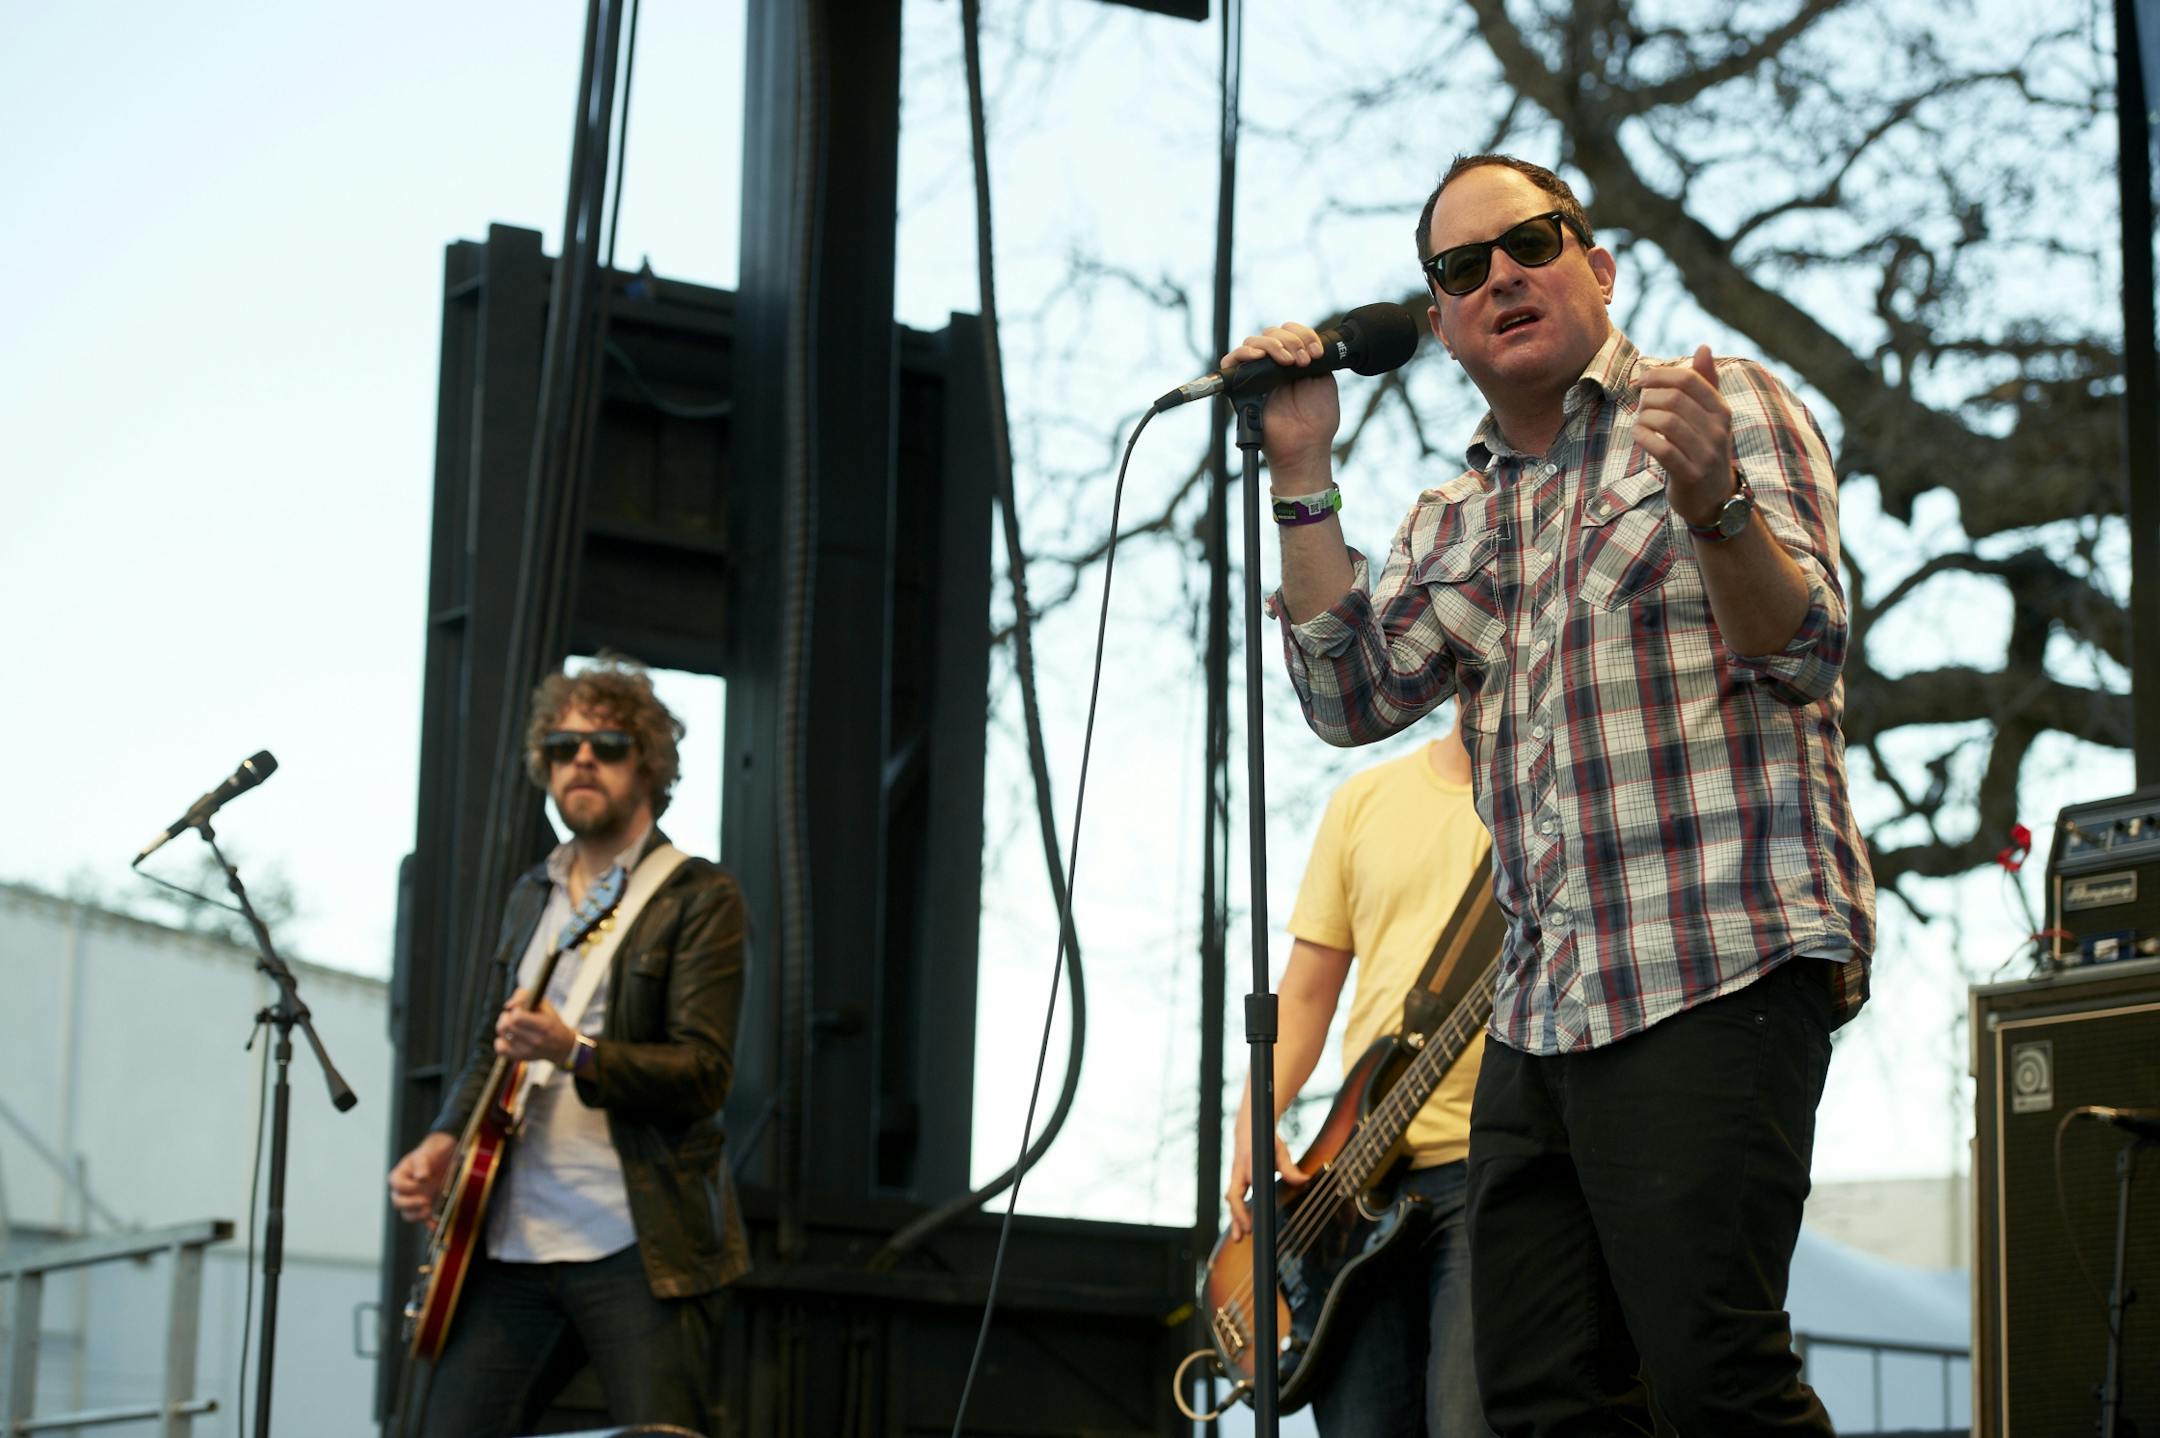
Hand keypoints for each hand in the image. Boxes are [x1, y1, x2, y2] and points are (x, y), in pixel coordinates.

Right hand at [388, 1131, 456, 1224]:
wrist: (450, 1156)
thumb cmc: (437, 1150)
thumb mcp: (432, 1147)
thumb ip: (423, 1160)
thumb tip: (420, 1177)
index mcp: (402, 1173)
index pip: (396, 1183)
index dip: (406, 1186)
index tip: (420, 1183)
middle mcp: (406, 1189)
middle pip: (398, 1202)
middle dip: (410, 1204)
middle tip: (425, 1201)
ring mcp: (416, 1199)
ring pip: (408, 1214)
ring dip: (416, 1216)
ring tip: (429, 1211)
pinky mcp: (428, 1207)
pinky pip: (425, 1220)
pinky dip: (429, 1224)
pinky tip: (436, 1226)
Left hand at [494, 989, 577, 1064]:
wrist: (561, 1045)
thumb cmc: (550, 1021)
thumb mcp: (544, 1004)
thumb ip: (526, 996)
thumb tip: (508, 1005)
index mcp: (543, 1025)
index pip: (517, 1017)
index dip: (515, 1010)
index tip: (520, 1009)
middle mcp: (535, 1040)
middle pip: (507, 1025)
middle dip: (506, 1017)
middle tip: (512, 1015)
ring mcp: (527, 1051)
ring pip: (502, 1035)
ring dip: (502, 1027)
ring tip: (510, 1025)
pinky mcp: (520, 1057)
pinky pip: (500, 1049)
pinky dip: (500, 1041)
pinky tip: (508, 1037)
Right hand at [1219, 322, 1341, 488]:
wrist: (1306, 445)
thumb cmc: (1317, 418)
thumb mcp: (1323, 379)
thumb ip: (1313, 357)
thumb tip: (1303, 340)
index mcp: (1293, 360)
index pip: (1290, 332)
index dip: (1303, 334)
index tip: (1316, 352)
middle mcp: (1273, 365)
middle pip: (1271, 333)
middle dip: (1291, 341)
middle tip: (1303, 361)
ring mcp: (1256, 375)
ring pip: (1254, 342)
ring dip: (1273, 345)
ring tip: (1288, 361)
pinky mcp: (1240, 387)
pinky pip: (1232, 361)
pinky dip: (1244, 353)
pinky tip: (1260, 357)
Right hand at [1224, 1121, 1310, 1241]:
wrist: (1248, 1129)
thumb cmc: (1266, 1142)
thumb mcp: (1280, 1150)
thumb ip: (1290, 1168)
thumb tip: (1304, 1180)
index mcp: (1250, 1160)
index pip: (1251, 1180)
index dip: (1256, 1196)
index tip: (1261, 1212)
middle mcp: (1239, 1170)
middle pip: (1234, 1195)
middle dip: (1239, 1214)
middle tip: (1247, 1232)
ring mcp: (1235, 1177)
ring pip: (1232, 1201)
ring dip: (1235, 1219)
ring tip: (1238, 1239)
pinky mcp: (1236, 1182)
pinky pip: (1235, 1201)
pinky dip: (1237, 1215)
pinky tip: (1240, 1229)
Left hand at [1636, 345, 1737, 525]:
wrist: (1715, 499)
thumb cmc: (1705, 449)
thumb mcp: (1712, 416)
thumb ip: (1706, 383)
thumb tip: (1703, 347)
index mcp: (1722, 410)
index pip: (1689, 379)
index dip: (1659, 375)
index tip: (1641, 381)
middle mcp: (1718, 430)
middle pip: (1673, 398)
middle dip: (1648, 397)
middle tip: (1640, 405)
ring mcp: (1706, 453)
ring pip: (1665, 421)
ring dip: (1643, 418)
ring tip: (1640, 422)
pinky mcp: (1690, 474)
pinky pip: (1661, 448)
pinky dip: (1643, 438)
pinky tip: (1639, 436)